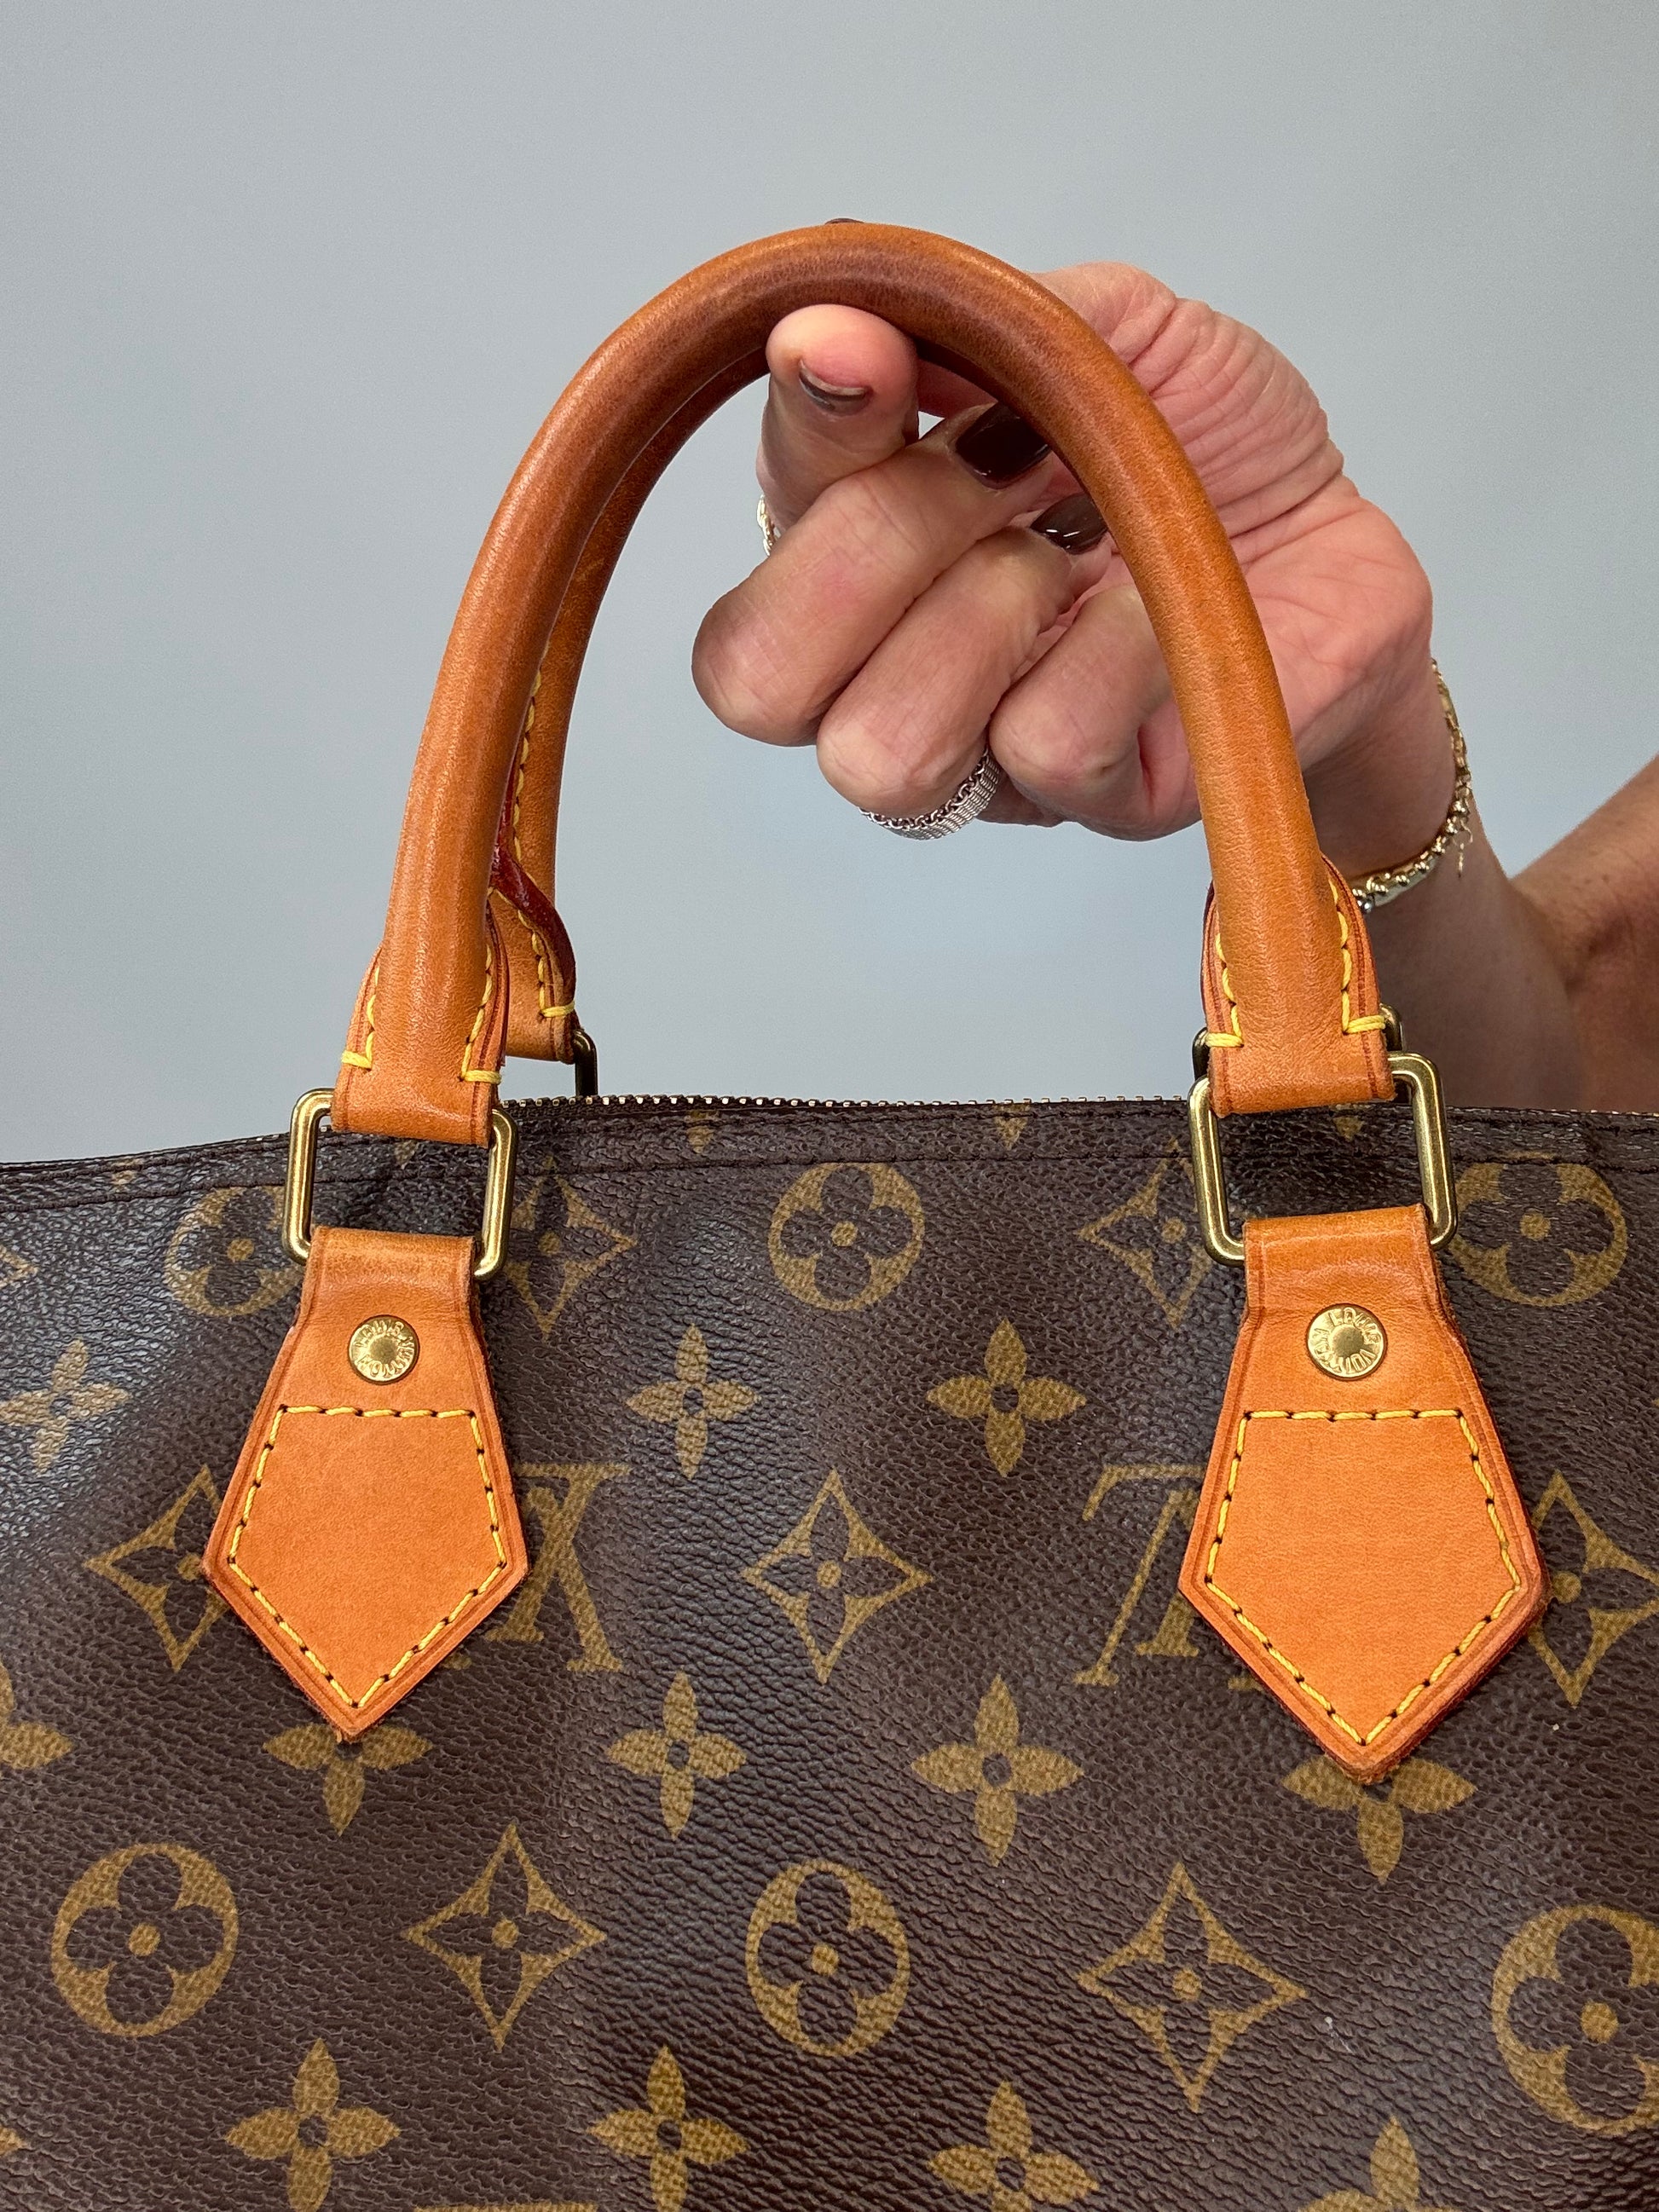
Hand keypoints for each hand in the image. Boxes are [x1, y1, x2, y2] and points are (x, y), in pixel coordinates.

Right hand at [692, 263, 1448, 871]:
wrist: (1339, 531)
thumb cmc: (1201, 445)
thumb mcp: (1094, 330)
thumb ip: (963, 321)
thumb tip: (829, 324)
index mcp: (850, 549)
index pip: (756, 531)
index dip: (803, 435)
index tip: (872, 354)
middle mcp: (883, 674)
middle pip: (757, 678)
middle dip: (878, 544)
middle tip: (1012, 468)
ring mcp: (980, 758)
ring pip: (876, 748)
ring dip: (981, 616)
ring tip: (1078, 550)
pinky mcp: (1096, 800)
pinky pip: (1043, 744)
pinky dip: (1112, 652)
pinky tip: (1164, 603)